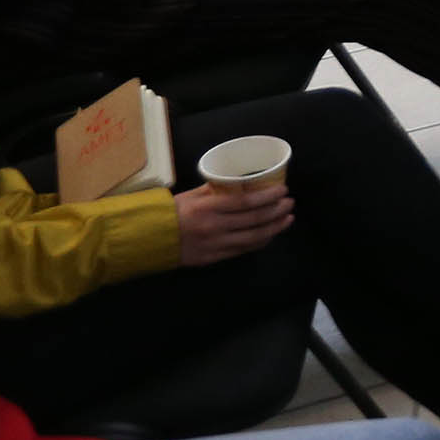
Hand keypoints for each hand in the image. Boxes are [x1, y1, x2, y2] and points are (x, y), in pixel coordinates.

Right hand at [174, 181, 292, 265]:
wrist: (149, 239)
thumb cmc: (171, 213)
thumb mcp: (191, 195)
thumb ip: (215, 189)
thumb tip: (239, 181)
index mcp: (208, 207)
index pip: (246, 202)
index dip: (268, 197)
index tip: (283, 191)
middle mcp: (214, 227)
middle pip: (254, 220)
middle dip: (276, 211)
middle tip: (290, 203)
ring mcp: (215, 244)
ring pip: (253, 238)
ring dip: (274, 228)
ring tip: (288, 219)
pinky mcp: (214, 258)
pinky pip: (243, 250)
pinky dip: (260, 242)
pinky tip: (270, 234)